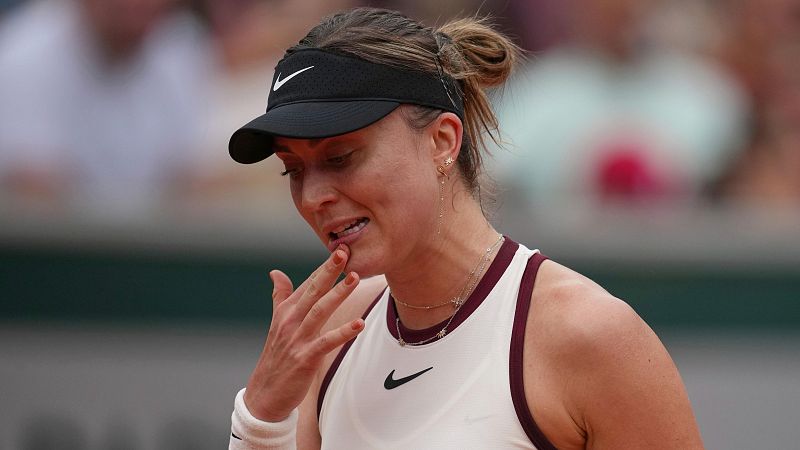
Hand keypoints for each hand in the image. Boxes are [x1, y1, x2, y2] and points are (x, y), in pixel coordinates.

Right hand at [243, 245, 363, 421]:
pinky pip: (327, 342)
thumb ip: (279, 296)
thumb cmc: (276, 356)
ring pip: (320, 311)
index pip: (309, 283)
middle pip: (313, 290)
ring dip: (338, 294)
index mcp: (286, 310)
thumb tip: (275, 272)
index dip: (325, 266)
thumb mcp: (276, 322)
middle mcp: (290, 320)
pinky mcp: (305, 357)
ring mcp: (297, 338)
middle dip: (329, 271)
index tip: (341, 248)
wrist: (264, 394)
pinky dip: (343, 332)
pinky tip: (359, 324)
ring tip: (354, 278)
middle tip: (345, 253)